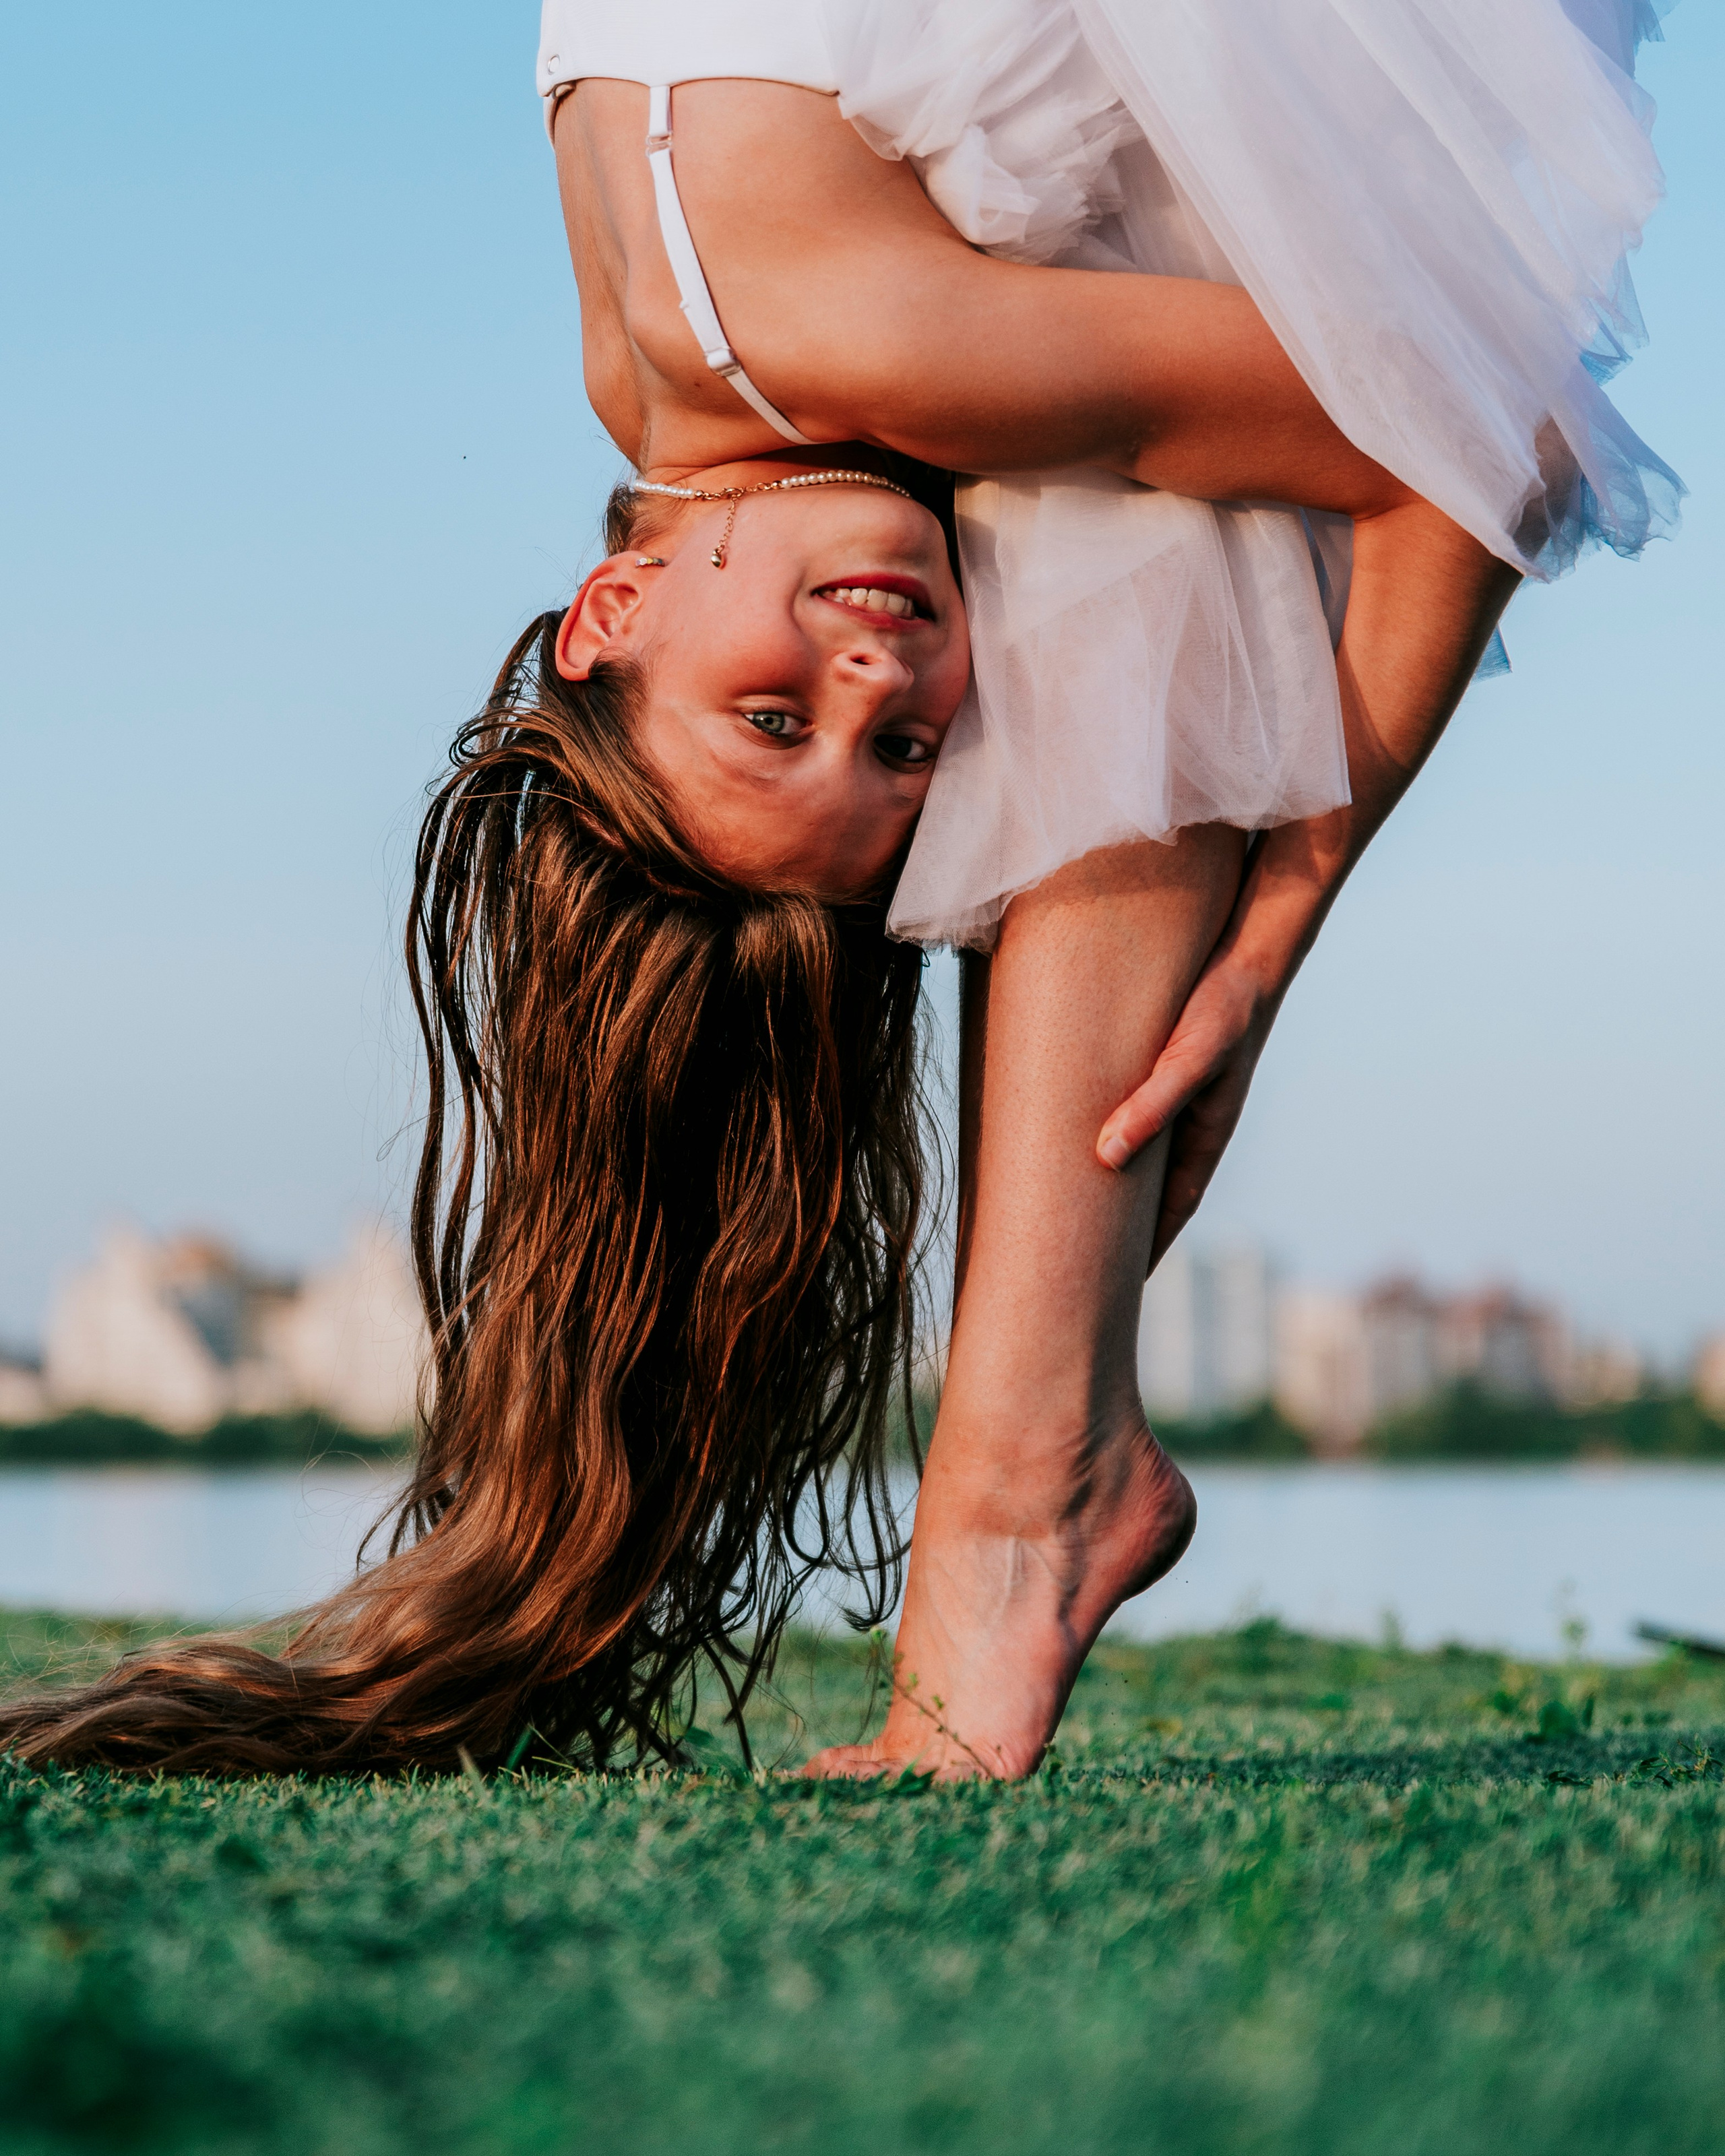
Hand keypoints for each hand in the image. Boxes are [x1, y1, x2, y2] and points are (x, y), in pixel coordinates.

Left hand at [1095, 953, 1277, 1271]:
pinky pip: (1136, 1121)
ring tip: (1078, 1218)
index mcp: (1205, 1138)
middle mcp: (1193, 1128)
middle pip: (1155, 1194)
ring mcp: (1181, 1104)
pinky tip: (1086, 1144)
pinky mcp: (1163, 1073)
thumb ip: (1151, 1105)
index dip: (1148, 1249)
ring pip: (1143, 1160)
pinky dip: (1114, 1141)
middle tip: (1089, 1267)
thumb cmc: (1224, 1011)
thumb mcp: (1187, 1060)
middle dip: (1127, 1232)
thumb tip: (1106, 1155)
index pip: (1172, 1211)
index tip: (1120, 1289)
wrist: (1248, 958)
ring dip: (1118, 1189)